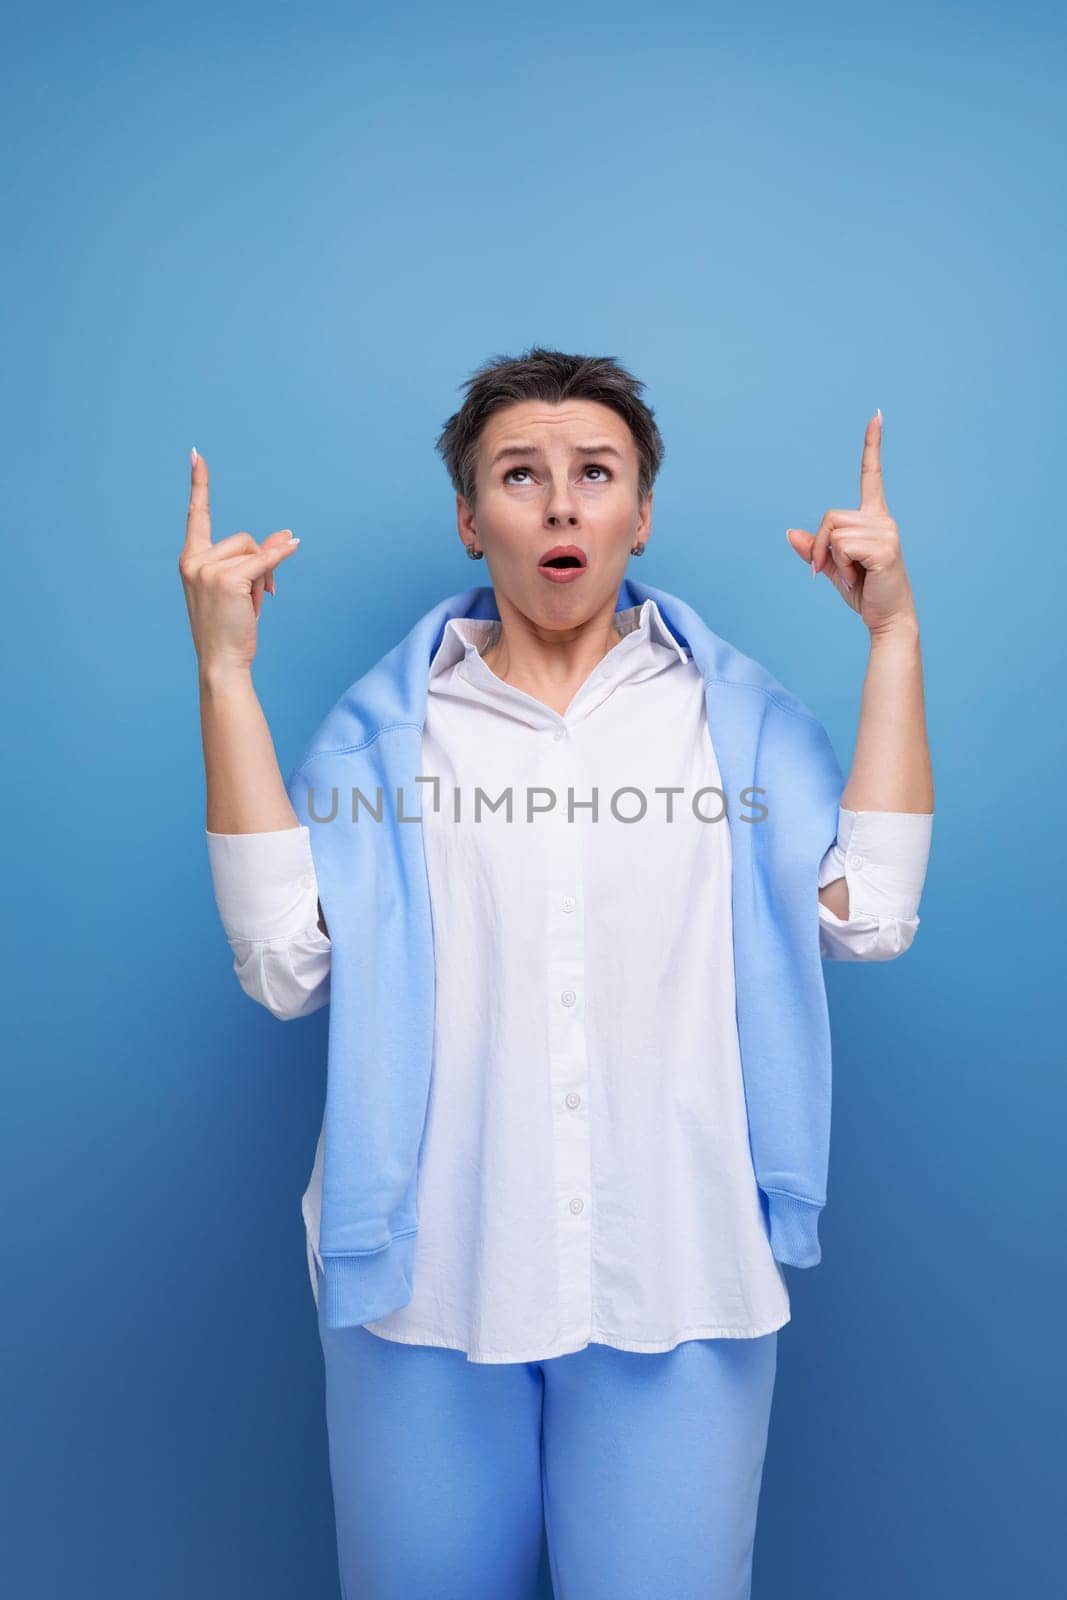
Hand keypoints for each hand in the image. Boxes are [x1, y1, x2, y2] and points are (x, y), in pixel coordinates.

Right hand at [178, 449, 300, 674]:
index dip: (199, 484)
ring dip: (264, 575)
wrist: (221, 661)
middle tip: (256, 598)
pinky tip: (294, 546)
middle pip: (244, 539)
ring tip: (252, 604)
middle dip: (259, 564)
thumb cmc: (229, 628)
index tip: (196, 455)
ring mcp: (208, 569)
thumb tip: (286, 534)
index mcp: (191, 560)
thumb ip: (260, 559)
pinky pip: (265, 559)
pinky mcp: (228, 578)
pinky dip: (280, 557)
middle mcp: (194, 560)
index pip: (196, 515)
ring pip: (255, 551)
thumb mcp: (242, 588)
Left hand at [785, 412, 916, 634]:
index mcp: (874, 519)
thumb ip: (815, 550)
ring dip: (829, 558)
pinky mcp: (884, 548)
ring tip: (852, 576)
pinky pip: (841, 546)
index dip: (872, 446)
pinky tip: (858, 578)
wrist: (887, 619)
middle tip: (830, 571)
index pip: (871, 476)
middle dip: (819, 546)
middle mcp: (883, 520)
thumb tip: (791, 533)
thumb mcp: (834, 568)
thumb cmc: (865, 593)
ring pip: (832, 532)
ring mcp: (886, 532)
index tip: (876, 416)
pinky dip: (839, 566)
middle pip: (829, 515)